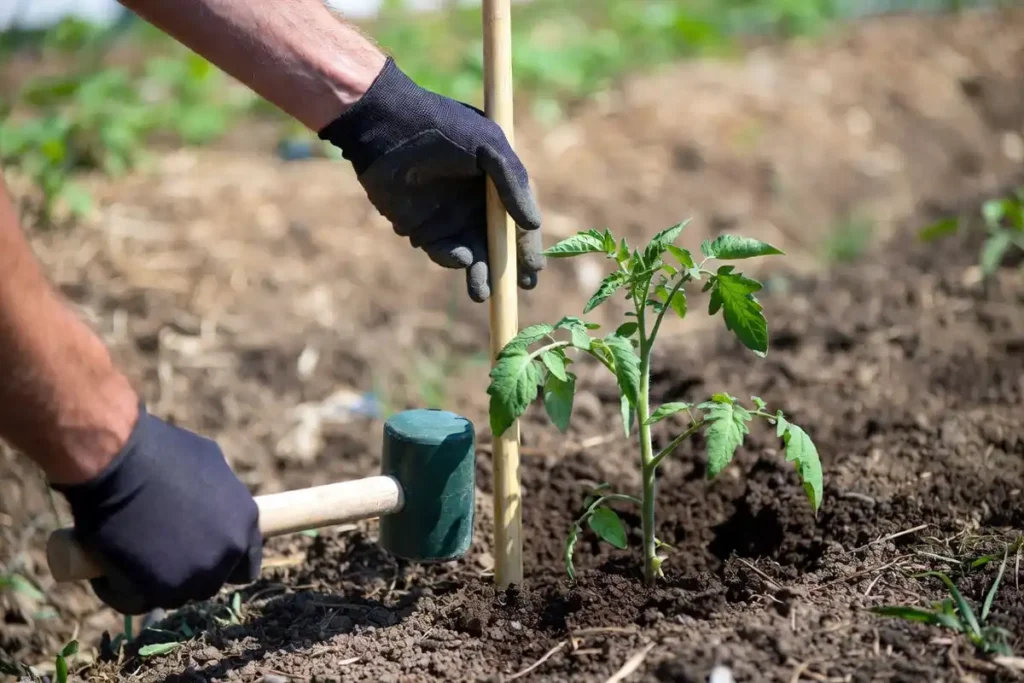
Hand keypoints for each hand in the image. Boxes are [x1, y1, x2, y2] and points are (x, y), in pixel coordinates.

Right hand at [52, 404, 261, 614]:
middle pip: (208, 582)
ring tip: (129, 555)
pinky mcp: (155, 591)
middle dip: (186, 572)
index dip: (223, 563)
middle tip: (156, 552)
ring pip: (174, 596)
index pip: (245, 564)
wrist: (116, 462)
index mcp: (244, 523)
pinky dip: (119, 590)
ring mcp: (192, 576)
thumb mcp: (209, 462)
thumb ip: (221, 493)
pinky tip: (106, 570)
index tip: (200, 556)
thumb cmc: (159, 452)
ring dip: (153, 582)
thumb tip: (217, 504)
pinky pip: (135, 602)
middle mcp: (225, 553)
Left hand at [319, 57, 544, 302]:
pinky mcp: (423, 229)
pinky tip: (460, 258)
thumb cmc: (442, 127)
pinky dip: (452, 260)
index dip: (527, 246)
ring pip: (474, 255)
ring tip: (482, 293)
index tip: (534, 269)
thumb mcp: (489, 146)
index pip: (518, 222)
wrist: (387, 127)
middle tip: (519, 289)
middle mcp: (476, 204)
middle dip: (508, 270)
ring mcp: (450, 218)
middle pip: (499, 246)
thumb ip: (513, 183)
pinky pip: (443, 252)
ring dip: (481, 275)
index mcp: (497, 184)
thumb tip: (533, 224)